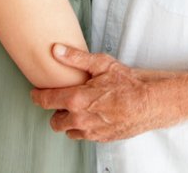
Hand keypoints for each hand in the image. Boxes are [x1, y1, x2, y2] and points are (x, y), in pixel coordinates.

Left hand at [30, 44, 170, 141]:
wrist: (150, 103)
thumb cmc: (129, 83)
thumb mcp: (102, 64)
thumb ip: (76, 58)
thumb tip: (56, 50)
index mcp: (76, 100)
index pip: (46, 101)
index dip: (37, 96)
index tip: (36, 93)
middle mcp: (79, 119)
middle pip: (54, 122)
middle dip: (57, 111)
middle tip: (66, 100)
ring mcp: (90, 131)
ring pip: (69, 130)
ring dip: (71, 121)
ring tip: (81, 108)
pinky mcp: (101, 138)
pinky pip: (85, 135)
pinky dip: (85, 126)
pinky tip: (95, 115)